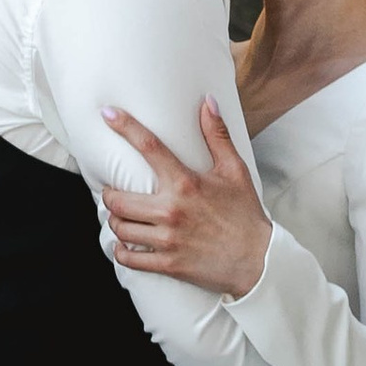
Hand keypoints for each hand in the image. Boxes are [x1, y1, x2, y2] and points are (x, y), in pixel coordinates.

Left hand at [99, 97, 272, 299]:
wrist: (257, 259)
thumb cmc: (245, 212)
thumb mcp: (235, 169)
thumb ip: (217, 135)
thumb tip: (208, 101)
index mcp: (186, 182)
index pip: (149, 147)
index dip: (125, 127)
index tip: (107, 114)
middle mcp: (171, 210)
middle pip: (118, 199)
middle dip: (109, 194)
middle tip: (112, 191)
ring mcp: (167, 239)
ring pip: (120, 228)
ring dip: (114, 221)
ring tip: (119, 216)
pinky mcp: (167, 264)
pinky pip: (128, 258)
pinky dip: (121, 251)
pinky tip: (124, 244)